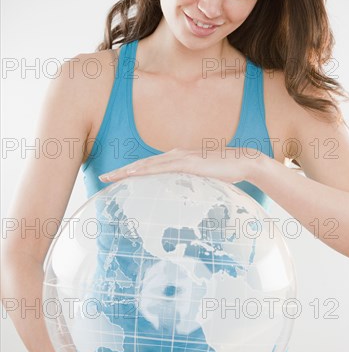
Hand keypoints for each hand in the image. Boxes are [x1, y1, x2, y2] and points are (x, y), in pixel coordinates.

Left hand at [99, 146, 261, 183]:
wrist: (242, 162)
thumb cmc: (224, 172)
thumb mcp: (202, 180)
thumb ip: (189, 184)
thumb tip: (181, 196)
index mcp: (177, 159)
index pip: (149, 166)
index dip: (130, 172)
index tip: (115, 178)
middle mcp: (175, 155)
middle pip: (142, 164)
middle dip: (122, 171)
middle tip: (103, 179)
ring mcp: (180, 157)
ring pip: (148, 164)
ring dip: (128, 170)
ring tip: (112, 177)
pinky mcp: (188, 162)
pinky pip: (163, 167)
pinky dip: (146, 169)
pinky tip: (135, 173)